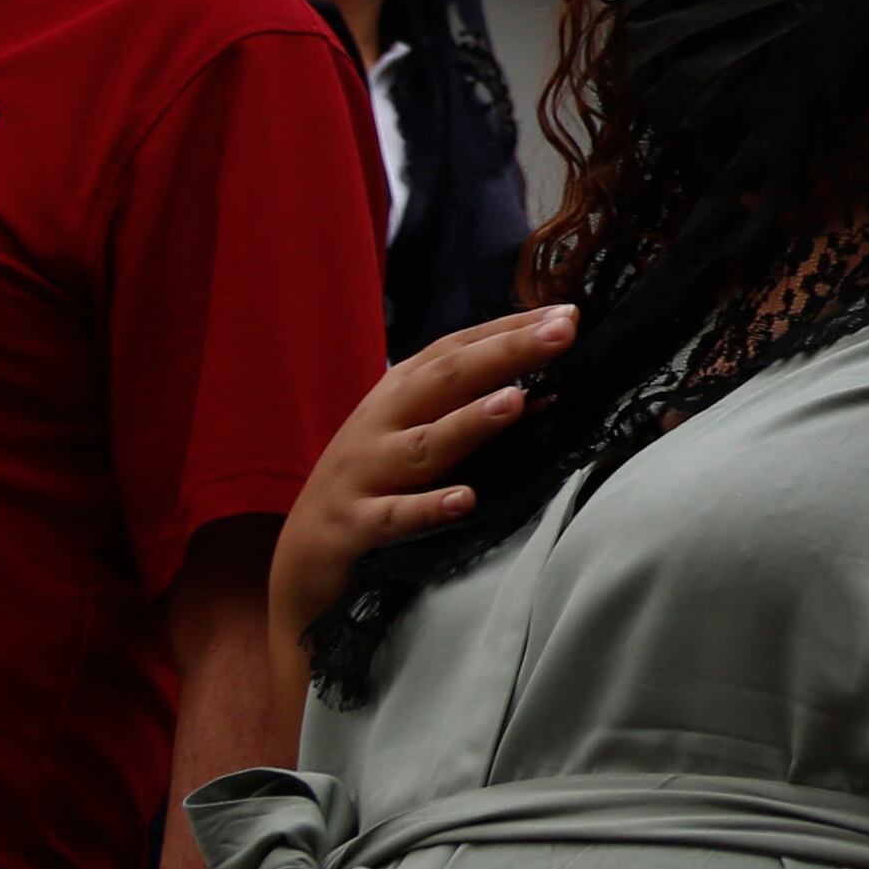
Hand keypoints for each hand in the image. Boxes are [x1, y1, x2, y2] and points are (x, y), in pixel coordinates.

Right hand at [268, 305, 577, 644]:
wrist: (302, 552)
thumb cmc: (374, 480)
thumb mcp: (415, 434)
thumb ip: (469, 412)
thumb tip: (546, 396)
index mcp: (399, 392)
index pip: (457, 350)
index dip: (509, 330)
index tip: (566, 315)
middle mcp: (382, 423)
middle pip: (446, 381)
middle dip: (504, 354)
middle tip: (560, 333)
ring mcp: (366, 473)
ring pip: (424, 445)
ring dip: (469, 422)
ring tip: (515, 402)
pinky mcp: (355, 525)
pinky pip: (396, 516)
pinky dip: (429, 507)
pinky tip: (466, 499)